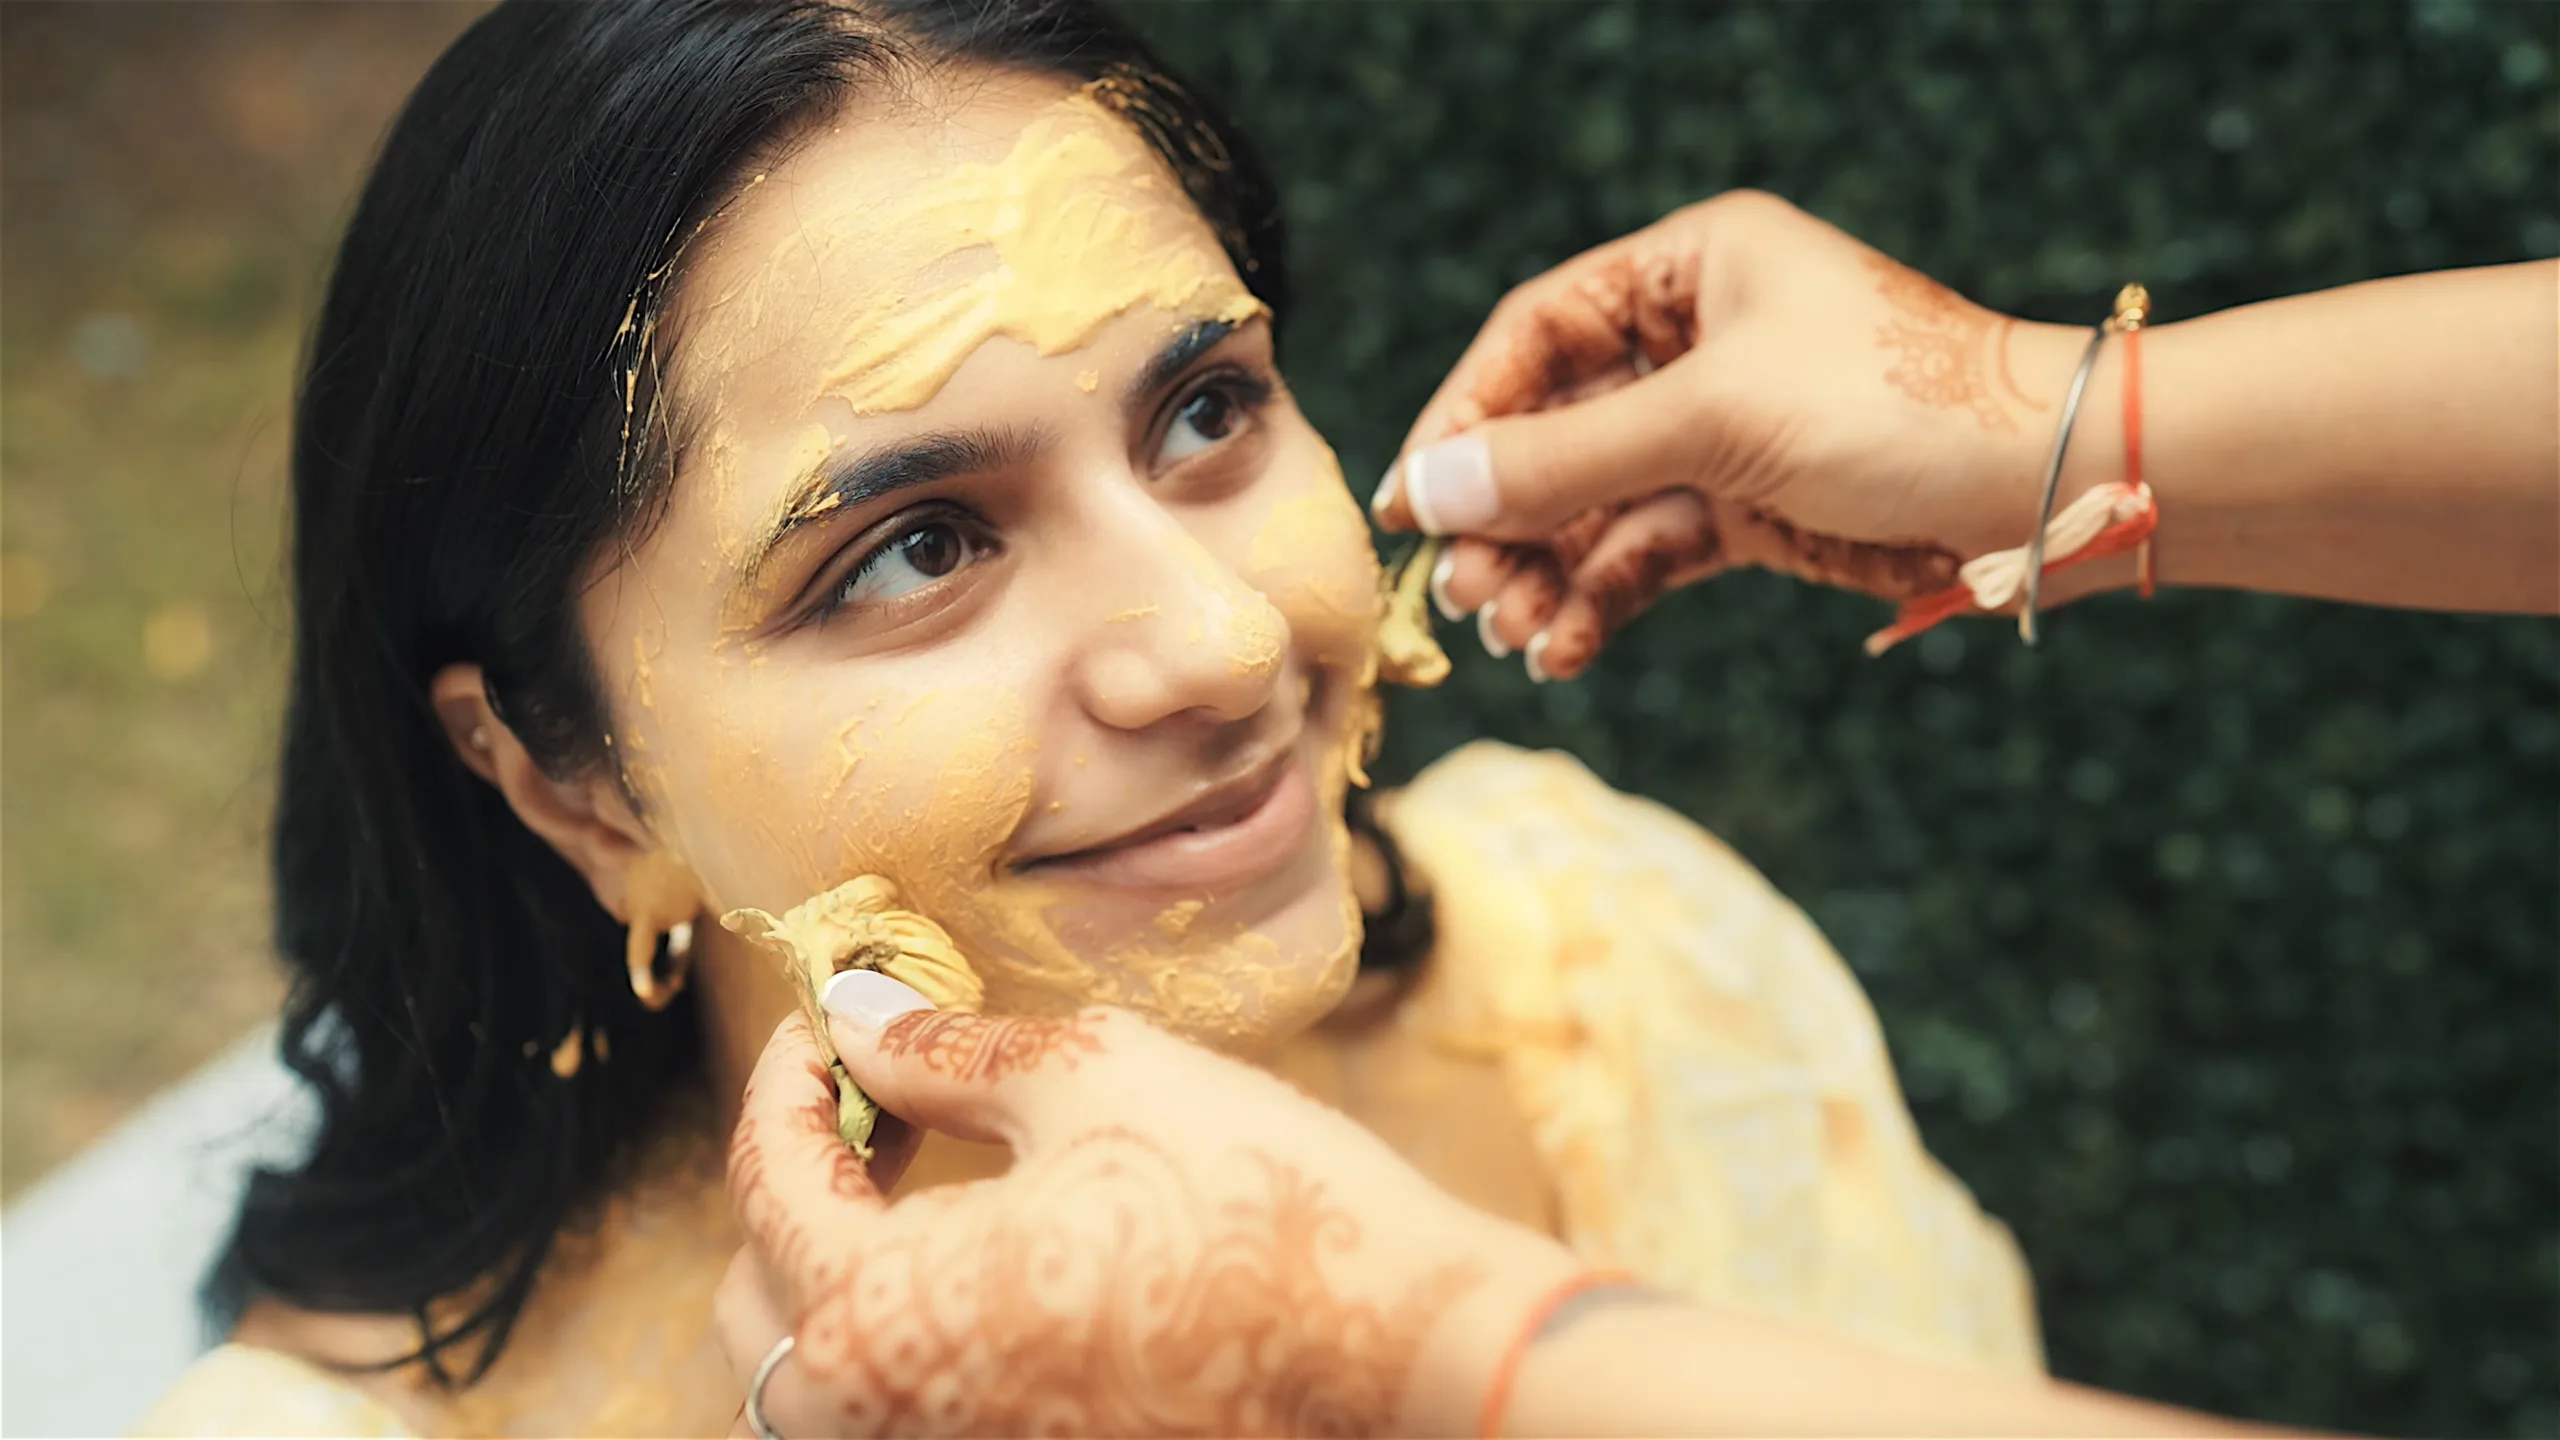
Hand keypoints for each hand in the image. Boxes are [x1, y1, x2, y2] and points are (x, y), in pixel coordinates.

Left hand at [714, 978, 1583, 1437]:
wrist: (1400, 1352)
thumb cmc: (1250, 1201)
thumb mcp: (1091, 1080)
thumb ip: (945, 1053)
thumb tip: (858, 1015)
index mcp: (879, 1313)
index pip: (767, 1185)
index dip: (786, 1083)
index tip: (826, 1026)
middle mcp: (888, 1423)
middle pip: (757, 1313)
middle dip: (792, 1195)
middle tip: (871, 1105)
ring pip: (819, 1394)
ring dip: (831, 1291)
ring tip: (915, 1196)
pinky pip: (904, 1423)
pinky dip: (902, 1351)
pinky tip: (985, 1276)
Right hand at [1374, 190, 2091, 679]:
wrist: (2050, 489)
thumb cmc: (1901, 406)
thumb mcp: (1716, 419)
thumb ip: (1565, 459)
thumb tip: (1431, 493)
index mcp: (1690, 269)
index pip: (1535, 336)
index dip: (1464, 417)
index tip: (1411, 502)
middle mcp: (1700, 342)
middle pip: (1557, 430)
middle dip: (1506, 516)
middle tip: (1461, 592)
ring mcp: (1725, 432)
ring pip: (1597, 505)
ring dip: (1547, 572)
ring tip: (1511, 633)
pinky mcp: (1752, 510)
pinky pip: (1648, 555)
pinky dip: (1603, 603)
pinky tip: (1566, 650)